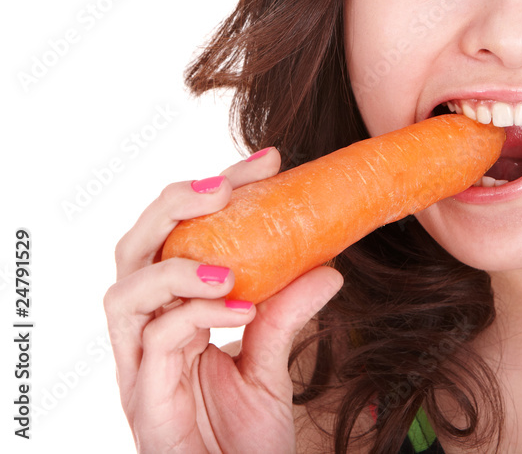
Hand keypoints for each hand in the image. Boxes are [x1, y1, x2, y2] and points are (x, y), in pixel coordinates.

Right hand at [104, 148, 342, 452]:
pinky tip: (240, 309)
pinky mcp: (144, 403)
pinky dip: (195, 315)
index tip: (267, 161)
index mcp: (170, 315)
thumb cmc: (242, 438)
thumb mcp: (271, 365)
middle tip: (226, 184)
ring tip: (230, 264)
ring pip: (125, 292)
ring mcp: (138, 369)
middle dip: (175, 205)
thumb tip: (330, 268)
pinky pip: (154, 344)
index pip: (177, 238)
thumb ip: (286, 315)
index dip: (211, 194)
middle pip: (134, 250)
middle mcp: (145, 335)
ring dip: (178, 263)